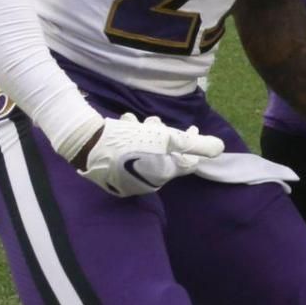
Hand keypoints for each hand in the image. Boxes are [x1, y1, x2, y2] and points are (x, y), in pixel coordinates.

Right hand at [74, 113, 224, 197]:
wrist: (84, 143)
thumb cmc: (128, 141)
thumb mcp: (166, 138)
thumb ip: (195, 144)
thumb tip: (221, 149)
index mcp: (159, 178)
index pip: (185, 162)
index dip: (191, 143)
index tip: (191, 129)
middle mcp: (143, 183)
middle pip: (164, 155)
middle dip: (162, 134)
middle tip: (153, 122)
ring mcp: (124, 181)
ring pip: (145, 150)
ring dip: (144, 132)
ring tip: (134, 121)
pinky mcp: (109, 174)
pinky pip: (127, 154)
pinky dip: (129, 137)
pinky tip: (123, 125)